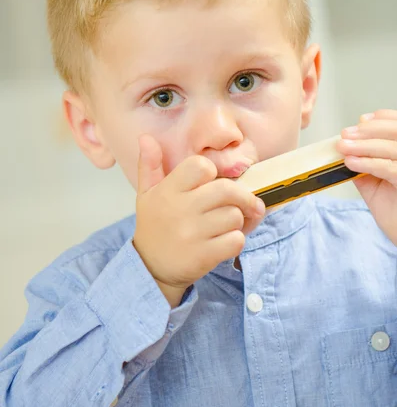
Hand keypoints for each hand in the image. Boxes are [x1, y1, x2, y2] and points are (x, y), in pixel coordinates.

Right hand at [133, 134, 265, 306]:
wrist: (150, 268)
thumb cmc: (155, 226)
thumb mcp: (146, 194)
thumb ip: (150, 165)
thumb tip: (146, 138)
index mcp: (168, 191)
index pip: (201, 166)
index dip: (213, 172)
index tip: (214, 181)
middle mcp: (180, 210)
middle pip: (227, 190)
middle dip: (242, 197)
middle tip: (248, 203)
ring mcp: (192, 234)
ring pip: (234, 215)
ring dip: (238, 221)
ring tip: (227, 224)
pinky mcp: (204, 256)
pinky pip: (236, 240)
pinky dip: (236, 241)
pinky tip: (225, 241)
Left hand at [337, 109, 396, 245]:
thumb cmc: (394, 210)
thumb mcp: (376, 182)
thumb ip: (366, 163)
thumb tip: (347, 146)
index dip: (383, 120)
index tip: (361, 120)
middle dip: (369, 131)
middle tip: (345, 135)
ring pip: (392, 148)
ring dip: (364, 145)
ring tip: (343, 147)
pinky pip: (389, 168)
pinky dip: (368, 163)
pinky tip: (351, 163)